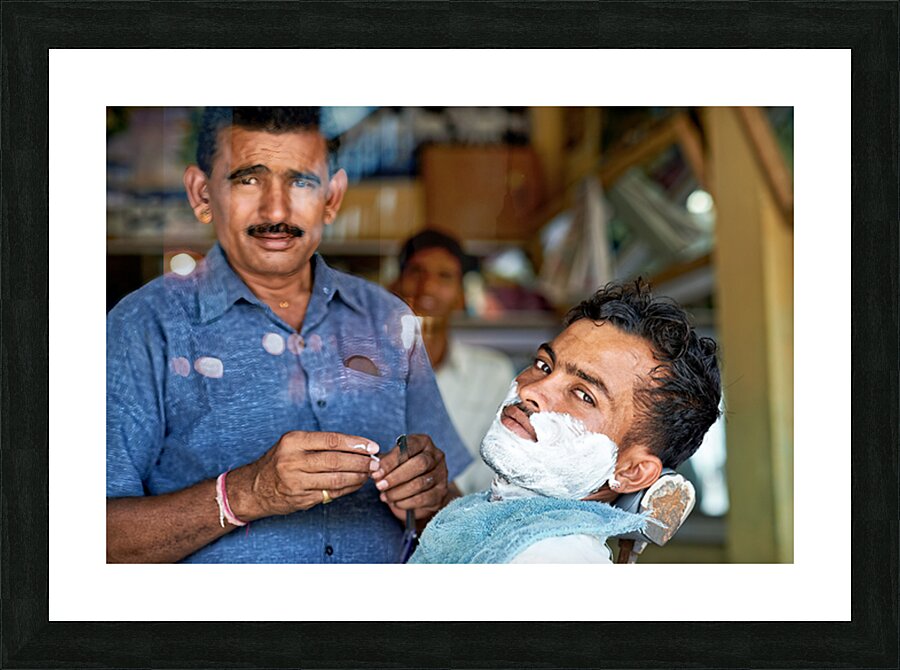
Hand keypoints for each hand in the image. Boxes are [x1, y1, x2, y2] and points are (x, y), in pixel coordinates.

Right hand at [230, 431, 379, 518]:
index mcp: (293, 441)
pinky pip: (330, 494)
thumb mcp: (293, 445)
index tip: (372, 446)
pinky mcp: (300, 499)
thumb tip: (357, 446)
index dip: (356, 444)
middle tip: (375, 462)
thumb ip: (320, 444)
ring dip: (357, 477)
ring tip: (369, 473)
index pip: (332, 440)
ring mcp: (296, 482)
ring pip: (336, 479)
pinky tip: (356, 484)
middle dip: (360, 462)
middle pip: (336, 461)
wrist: (253, 488)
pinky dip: (347, 489)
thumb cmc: (279, 462)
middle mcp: (293, 461)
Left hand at [370, 433, 449, 521]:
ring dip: (398, 492)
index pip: (409, 447)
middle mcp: (436, 456)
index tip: (376, 472)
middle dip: (396, 477)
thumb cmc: (404, 470)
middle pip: (419, 464)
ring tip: (384, 496)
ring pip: (420, 483)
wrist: (421, 491)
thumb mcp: (394, 461)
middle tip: (380, 486)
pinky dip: (406, 502)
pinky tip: (395, 503)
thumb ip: (385, 462)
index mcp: (423, 442)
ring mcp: (441, 474)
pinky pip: (423, 498)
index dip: (391, 460)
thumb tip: (373, 468)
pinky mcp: (441, 492)